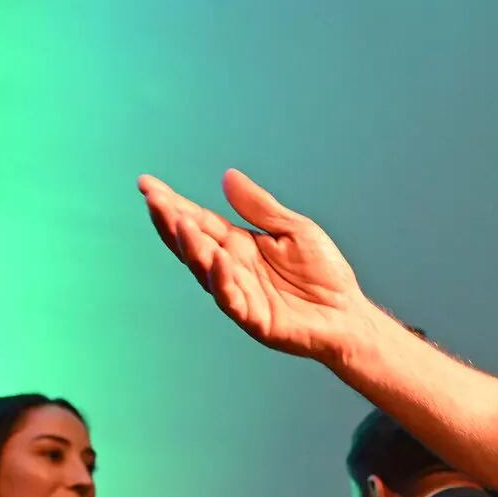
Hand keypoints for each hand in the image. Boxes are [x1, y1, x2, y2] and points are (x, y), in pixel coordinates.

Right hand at [139, 170, 370, 363]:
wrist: (350, 315)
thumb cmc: (324, 273)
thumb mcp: (293, 230)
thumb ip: (260, 208)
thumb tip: (228, 177)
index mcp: (238, 246)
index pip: (198, 221)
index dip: (173, 204)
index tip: (147, 184)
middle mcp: (232, 269)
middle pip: (193, 244)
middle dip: (171, 222)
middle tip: (154, 199)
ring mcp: (240, 295)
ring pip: (206, 271)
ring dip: (191, 248)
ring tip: (179, 223)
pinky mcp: (255, 320)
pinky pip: (232, 300)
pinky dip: (222, 280)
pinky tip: (216, 258)